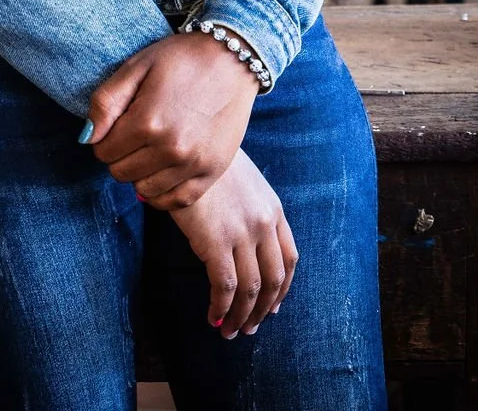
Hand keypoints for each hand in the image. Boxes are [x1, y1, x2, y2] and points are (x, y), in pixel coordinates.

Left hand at [84, 32, 258, 208]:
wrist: (231, 58)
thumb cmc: (180, 58)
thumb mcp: (136, 66)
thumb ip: (105, 102)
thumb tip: (87, 138)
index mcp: (147, 121)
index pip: (103, 151)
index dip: (105, 138)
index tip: (118, 124)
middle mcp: (170, 148)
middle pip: (121, 172)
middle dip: (120, 155)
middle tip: (134, 134)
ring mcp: (194, 163)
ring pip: (144, 190)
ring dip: (140, 173)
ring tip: (150, 148)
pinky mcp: (212, 171)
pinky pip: (176, 201)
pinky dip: (162, 193)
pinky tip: (162, 172)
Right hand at [172, 148, 297, 338]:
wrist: (187, 146)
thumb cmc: (208, 161)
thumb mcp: (243, 179)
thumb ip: (251, 208)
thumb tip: (243, 240)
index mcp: (273, 208)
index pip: (290, 258)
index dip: (282, 288)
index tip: (273, 306)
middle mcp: (264, 223)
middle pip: (274, 279)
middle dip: (263, 310)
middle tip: (251, 328)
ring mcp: (242, 234)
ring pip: (250, 290)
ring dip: (242, 317)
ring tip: (230, 331)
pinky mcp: (216, 242)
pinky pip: (224, 287)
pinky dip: (221, 308)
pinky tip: (213, 317)